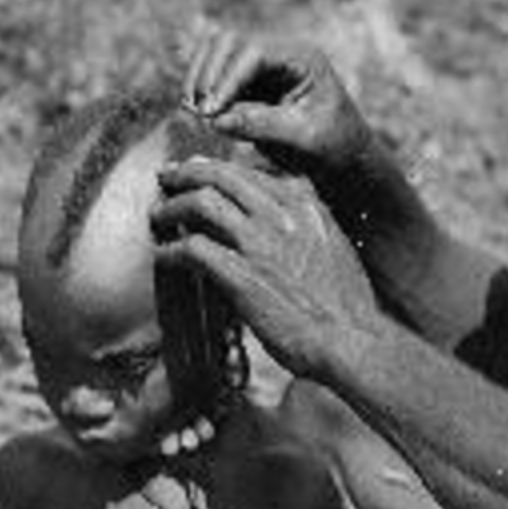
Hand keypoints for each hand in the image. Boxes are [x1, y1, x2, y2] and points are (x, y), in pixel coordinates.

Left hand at [151, 155, 381, 377]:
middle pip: (222, 175)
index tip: (200, 173)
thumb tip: (288, 210)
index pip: (252, 171)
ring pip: (202, 203)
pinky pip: (193, 248)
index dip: (219, 169)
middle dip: (187, 173)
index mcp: (306, 205)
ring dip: (172, 207)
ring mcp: (260, 243)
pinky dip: (171, 250)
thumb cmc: (345, 303)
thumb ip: (310, 220)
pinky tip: (162, 257)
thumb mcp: (336, 244)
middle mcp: (283, 214)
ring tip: (157, 216)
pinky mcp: (241, 275)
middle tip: (165, 178)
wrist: (350, 339)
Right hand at [183, 30, 374, 181]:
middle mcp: (280, 52)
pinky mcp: (249, 81)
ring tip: (194, 114)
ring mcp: (263, 64)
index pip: (255, 51)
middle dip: (208, 74)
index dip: (227, 78)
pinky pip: (214, 72)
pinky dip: (201, 89)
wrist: (344, 156)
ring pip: (215, 51)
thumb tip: (215, 120)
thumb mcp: (303, 138)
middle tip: (197, 113)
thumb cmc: (334, 145)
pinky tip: (198, 114)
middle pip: (229, 41)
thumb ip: (262, 125)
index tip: (209, 112)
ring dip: (199, 78)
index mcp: (303, 58)